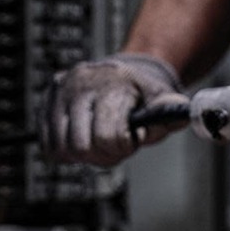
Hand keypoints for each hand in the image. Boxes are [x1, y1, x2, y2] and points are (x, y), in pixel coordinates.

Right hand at [41, 53, 188, 165]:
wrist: (125, 74)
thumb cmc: (145, 96)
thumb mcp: (165, 103)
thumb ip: (173, 115)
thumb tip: (182, 117)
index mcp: (114, 84)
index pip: (109, 136)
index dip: (123, 148)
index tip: (132, 140)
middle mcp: (82, 82)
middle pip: (83, 146)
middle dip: (103, 155)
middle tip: (116, 147)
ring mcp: (61, 90)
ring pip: (62, 147)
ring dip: (84, 156)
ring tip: (100, 144)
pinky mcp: (47, 100)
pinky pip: (48, 143)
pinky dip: (66, 153)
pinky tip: (83, 143)